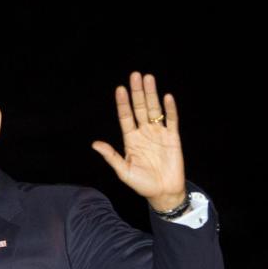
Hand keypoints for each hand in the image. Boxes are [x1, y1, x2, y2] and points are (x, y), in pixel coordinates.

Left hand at [91, 72, 186, 211]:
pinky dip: (170, 109)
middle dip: (137, 92)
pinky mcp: (173, 138)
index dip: (123, 104)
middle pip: (140, 108)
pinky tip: (167, 97)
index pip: (126, 117)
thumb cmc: (142, 184)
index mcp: (131, 140)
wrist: (163, 193)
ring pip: (155, 110)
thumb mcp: (123, 171)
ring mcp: (159, 134)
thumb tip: (94, 144)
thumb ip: (111, 156)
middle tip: (135, 75)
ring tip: (148, 78)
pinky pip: (172, 120)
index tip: (120, 89)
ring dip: (151, 94)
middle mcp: (144, 133)